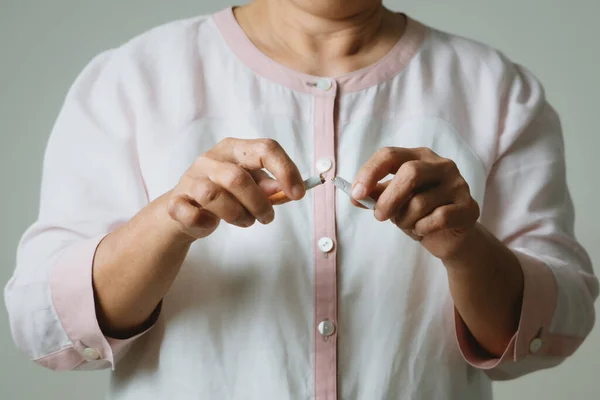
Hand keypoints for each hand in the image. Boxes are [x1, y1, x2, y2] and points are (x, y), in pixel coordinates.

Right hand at [167, 138, 304, 238]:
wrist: (185, 210)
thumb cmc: (225, 194)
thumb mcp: (251, 184)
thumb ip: (268, 186)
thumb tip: (283, 189)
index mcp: (234, 149)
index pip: (265, 148)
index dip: (285, 171)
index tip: (298, 194)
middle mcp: (210, 159)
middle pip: (237, 178)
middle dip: (259, 203)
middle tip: (267, 217)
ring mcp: (190, 179)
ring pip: (213, 196)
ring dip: (237, 215)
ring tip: (246, 221)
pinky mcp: (176, 202)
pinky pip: (190, 214)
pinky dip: (205, 223)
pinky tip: (212, 224)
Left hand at [352, 147, 479, 259]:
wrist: (450, 237)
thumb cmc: (418, 213)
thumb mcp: (394, 201)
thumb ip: (376, 195)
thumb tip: (355, 197)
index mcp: (418, 157)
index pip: (390, 155)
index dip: (370, 173)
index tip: (356, 194)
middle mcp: (441, 165)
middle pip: (410, 173)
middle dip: (389, 199)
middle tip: (379, 217)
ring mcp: (458, 184)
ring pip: (421, 202)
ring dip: (405, 220)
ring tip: (408, 225)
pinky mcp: (469, 207)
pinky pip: (438, 218)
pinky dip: (422, 228)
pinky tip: (423, 230)